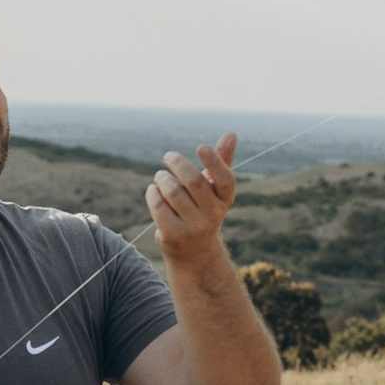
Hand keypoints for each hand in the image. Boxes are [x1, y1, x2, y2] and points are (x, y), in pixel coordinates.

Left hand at [146, 135, 237, 264]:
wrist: (194, 250)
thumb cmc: (203, 208)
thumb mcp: (213, 188)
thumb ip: (222, 160)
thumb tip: (231, 133)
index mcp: (224, 199)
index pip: (225, 180)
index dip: (214, 162)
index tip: (201, 147)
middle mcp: (213, 214)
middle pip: (194, 181)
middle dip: (177, 163)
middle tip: (168, 156)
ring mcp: (194, 226)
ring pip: (173, 192)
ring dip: (162, 178)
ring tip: (160, 176)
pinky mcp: (174, 234)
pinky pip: (158, 206)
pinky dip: (152, 193)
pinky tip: (153, 191)